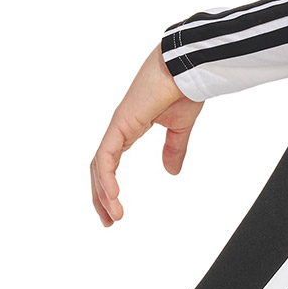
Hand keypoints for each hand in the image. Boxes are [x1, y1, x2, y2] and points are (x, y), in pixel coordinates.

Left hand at [90, 43, 203, 225]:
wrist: (188, 68)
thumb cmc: (185, 88)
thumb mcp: (180, 128)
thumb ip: (173, 149)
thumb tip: (170, 171)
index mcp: (129, 127)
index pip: (110, 162)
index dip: (109, 187)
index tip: (116, 210)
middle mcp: (119, 128)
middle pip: (99, 168)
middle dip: (101, 196)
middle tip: (109, 220)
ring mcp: (117, 125)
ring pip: (99, 165)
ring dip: (102, 193)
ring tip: (112, 216)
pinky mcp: (121, 123)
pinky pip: (105, 156)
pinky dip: (106, 178)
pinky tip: (112, 196)